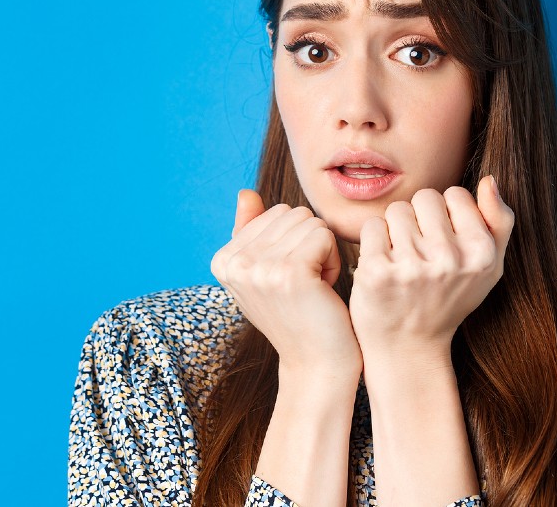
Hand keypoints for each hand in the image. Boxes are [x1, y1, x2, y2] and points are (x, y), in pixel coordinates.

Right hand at [211, 190, 361, 375]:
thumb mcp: (266, 272)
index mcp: (223, 260)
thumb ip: (252, 231)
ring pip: (311, 223)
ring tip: (313, 289)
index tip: (289, 279)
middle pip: (293, 213)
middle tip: (305, 285)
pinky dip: (333, 261)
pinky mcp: (289, 273)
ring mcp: (259, 268)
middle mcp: (234, 263)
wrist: (316, 364)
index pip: (275, 212)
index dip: (293, 241)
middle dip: (309, 244)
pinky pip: (324, 236)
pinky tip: (324, 290)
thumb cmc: (298, 313)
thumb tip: (246, 192)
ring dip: (323, 254)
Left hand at [348, 176, 514, 360]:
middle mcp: (449, 259)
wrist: (409, 348)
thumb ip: (499, 221)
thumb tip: (490, 180)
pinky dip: (374, 242)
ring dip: (395, 229)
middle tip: (420, 250)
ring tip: (402, 259)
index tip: (444, 241)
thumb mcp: (489, 268)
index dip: (447, 214)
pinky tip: (384, 265)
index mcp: (480, 254)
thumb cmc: (449, 300)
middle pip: (424, 197)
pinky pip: (372, 227)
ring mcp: (411, 266)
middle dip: (419, 217)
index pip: (455, 194)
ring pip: (396, 210)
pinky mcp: (378, 271)